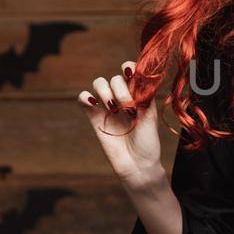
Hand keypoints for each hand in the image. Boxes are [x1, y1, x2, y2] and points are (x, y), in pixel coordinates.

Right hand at [79, 59, 164, 187]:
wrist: (136, 164)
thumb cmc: (148, 141)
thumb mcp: (150, 116)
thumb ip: (143, 94)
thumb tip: (138, 73)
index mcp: (138, 94)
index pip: (131, 70)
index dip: (129, 68)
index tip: (131, 77)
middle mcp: (123, 97)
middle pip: (115, 78)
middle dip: (121, 90)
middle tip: (128, 109)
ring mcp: (107, 106)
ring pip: (99, 83)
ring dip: (105, 92)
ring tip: (113, 108)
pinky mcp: (94, 117)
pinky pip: (83, 98)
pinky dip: (85, 97)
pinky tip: (94, 105)